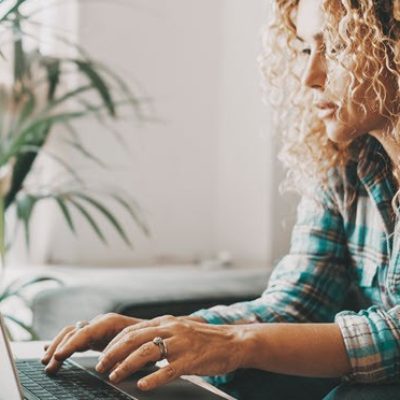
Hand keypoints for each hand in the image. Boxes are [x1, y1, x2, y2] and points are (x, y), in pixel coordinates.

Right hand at [42, 313, 142, 373]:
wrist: (158, 334)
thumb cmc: (151, 341)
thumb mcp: (142, 349)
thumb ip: (127, 354)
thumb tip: (114, 365)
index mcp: (112, 323)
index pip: (87, 330)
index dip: (72, 343)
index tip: (60, 356)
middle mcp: (102, 323)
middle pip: (75, 331)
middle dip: (60, 346)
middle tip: (48, 363)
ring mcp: (98, 329)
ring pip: (72, 333)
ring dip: (58, 346)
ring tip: (46, 362)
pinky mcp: (96, 337)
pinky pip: (75, 337)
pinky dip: (63, 344)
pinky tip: (50, 351)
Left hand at [95, 315, 244, 390]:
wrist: (232, 341)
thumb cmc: (203, 339)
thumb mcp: (178, 330)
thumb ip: (159, 335)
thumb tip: (135, 348)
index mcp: (165, 322)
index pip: (132, 330)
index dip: (114, 344)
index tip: (102, 356)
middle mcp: (171, 329)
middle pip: (134, 338)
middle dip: (113, 353)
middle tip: (100, 367)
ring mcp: (181, 343)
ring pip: (147, 352)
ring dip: (127, 365)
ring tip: (115, 376)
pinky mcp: (191, 359)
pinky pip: (168, 369)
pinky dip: (153, 378)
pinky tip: (143, 386)